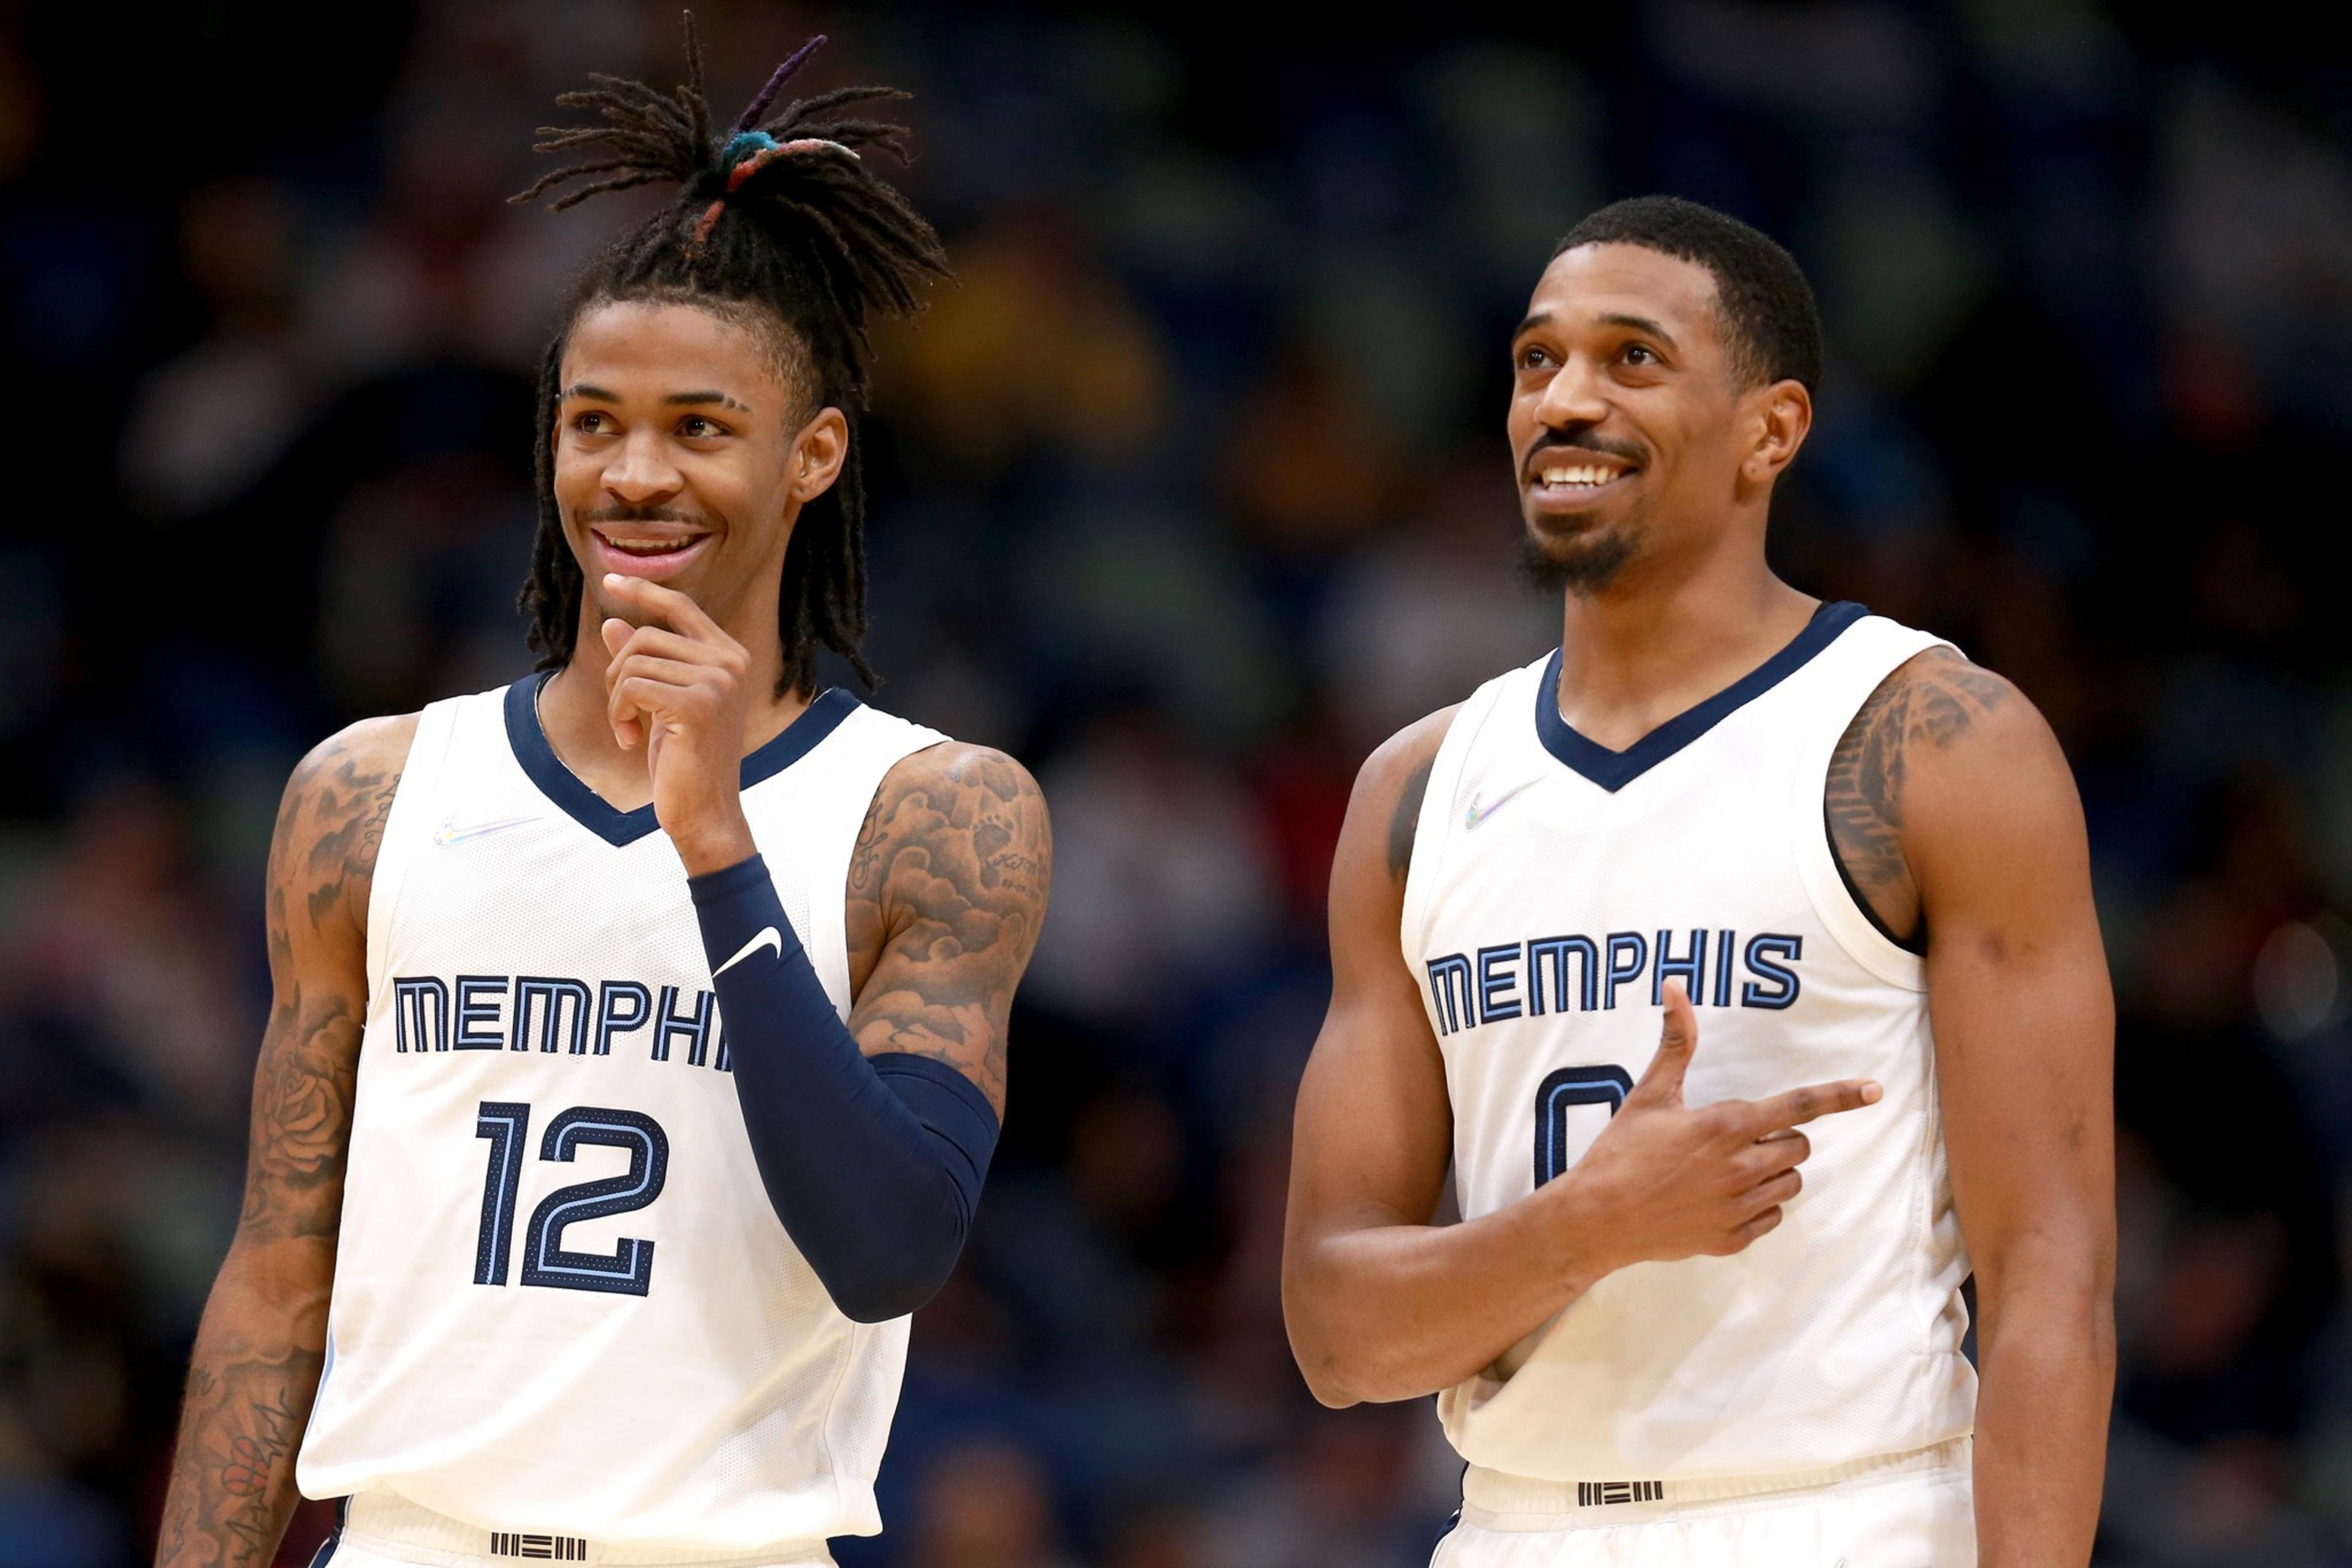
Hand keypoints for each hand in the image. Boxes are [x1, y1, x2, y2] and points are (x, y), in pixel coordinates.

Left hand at [598, 572, 757, 873]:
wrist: (706, 813)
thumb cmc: (686, 762)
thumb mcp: (660, 704)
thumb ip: (645, 663)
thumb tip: (613, 624)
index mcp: (729, 657)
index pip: (680, 607)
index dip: (643, 591)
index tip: (610, 581)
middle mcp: (730, 662)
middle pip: (645, 636)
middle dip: (618, 673)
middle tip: (624, 714)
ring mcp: (718, 681)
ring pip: (633, 662)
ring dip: (617, 700)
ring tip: (629, 730)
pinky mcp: (697, 704)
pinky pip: (631, 687)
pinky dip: (618, 715)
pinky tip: (631, 741)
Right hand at [1560, 980, 1880, 1273]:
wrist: (1596, 1219)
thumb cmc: (1620, 1151)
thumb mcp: (1648, 1093)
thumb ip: (1676, 1042)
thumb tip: (1676, 988)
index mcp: (1726, 1126)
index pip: (1799, 1106)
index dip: (1840, 1096)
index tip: (1875, 1089)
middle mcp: (1741, 1167)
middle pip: (1799, 1146)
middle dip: (1781, 1136)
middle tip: (1736, 1135)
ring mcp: (1739, 1206)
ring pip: (1790, 1182)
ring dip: (1773, 1170)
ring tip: (1728, 1165)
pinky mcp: (1732, 1238)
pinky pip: (1772, 1216)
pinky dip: (1758, 1205)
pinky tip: (1720, 1196)